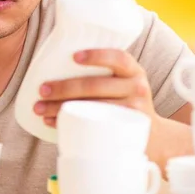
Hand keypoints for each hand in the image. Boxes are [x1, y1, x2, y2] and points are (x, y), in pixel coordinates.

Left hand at [33, 49, 156, 126]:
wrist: (155, 137)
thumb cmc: (125, 101)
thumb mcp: (124, 82)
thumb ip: (103, 72)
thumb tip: (55, 58)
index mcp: (133, 71)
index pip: (119, 58)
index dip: (97, 56)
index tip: (74, 57)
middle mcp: (137, 88)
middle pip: (96, 85)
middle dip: (64, 87)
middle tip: (42, 90)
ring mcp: (133, 112)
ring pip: (92, 107)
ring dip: (60, 107)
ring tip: (39, 108)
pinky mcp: (124, 132)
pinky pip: (92, 126)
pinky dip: (67, 124)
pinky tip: (51, 122)